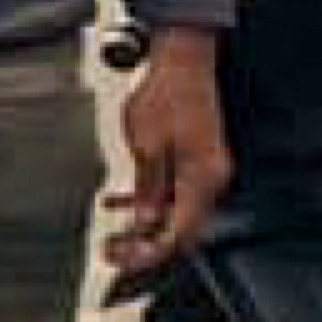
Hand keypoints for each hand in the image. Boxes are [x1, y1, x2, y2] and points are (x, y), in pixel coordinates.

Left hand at [104, 30, 233, 287]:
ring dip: (143, 226)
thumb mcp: (146, 146)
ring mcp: (203, 170)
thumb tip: (145, 225)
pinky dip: (146, 200)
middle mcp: (210, 180)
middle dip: (145, 246)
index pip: (181, 234)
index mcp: (203, 179)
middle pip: (181, 229)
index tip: (123, 260)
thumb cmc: (166, 95)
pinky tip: (117, 202)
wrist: (181, 61)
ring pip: (174, 213)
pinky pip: (172, 192)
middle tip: (111, 253)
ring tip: (112, 235)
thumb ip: (148, 189)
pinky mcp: (194, 160)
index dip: (151, 253)